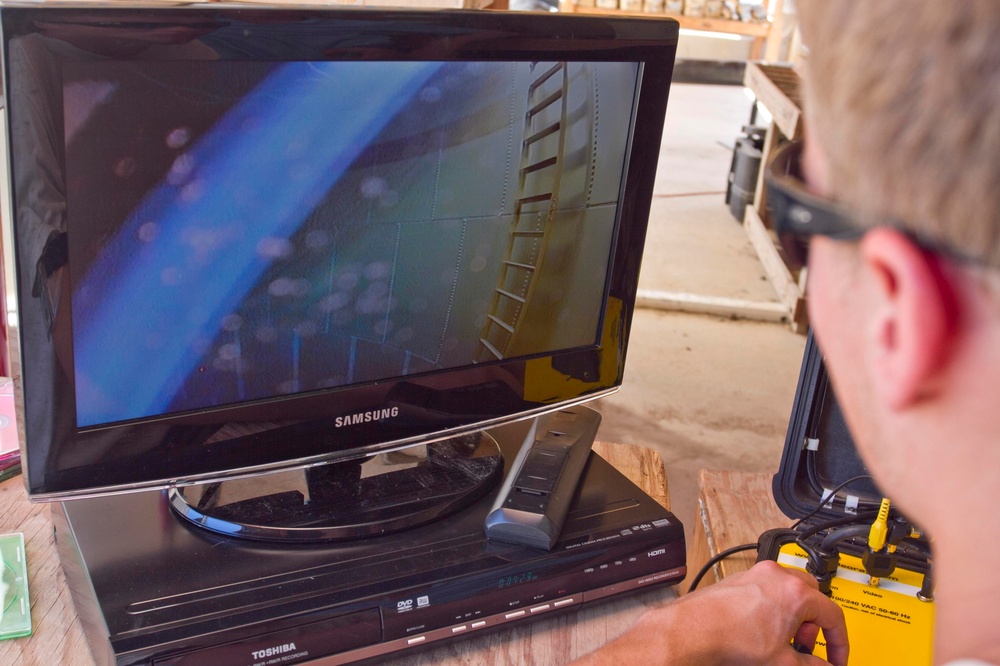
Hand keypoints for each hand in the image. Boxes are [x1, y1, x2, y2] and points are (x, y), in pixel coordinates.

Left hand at [572, 560, 848, 664]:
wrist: (693, 630)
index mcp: (795, 592)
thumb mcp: (782, 661)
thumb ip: (811, 665)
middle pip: (813, 596)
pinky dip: (776, 606)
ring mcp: (757, 574)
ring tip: (784, 638)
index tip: (836, 658)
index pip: (834, 615)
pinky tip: (764, 629)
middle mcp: (777, 576)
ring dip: (795, 614)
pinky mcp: (741, 578)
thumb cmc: (730, 638)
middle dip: (815, 623)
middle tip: (806, 646)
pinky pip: (770, 588)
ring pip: (791, 589)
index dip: (840, 643)